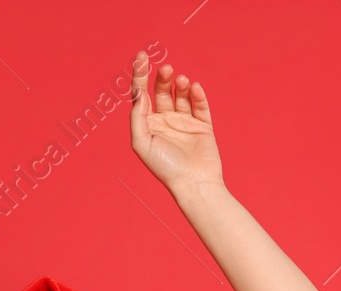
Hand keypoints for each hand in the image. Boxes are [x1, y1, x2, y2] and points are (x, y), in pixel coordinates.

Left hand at [128, 50, 223, 194]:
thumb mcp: (142, 142)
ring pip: (181, 95)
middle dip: (162, 77)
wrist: (193, 183)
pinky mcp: (203, 126)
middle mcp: (165, 121)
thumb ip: (137, 117)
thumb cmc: (165, 167)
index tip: (142, 56)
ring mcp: (184, 123)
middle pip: (161, 90)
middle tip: (166, 68)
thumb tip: (139, 93)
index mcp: (148, 125)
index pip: (141, 94)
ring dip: (180, 84)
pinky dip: (197, 95)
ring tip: (182, 80)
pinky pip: (200, 105)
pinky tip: (194, 88)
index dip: (140, 74)